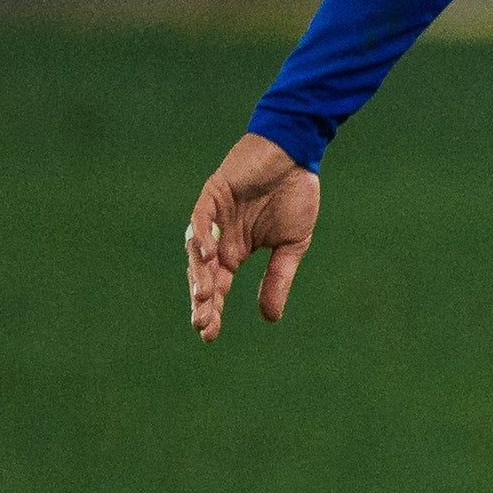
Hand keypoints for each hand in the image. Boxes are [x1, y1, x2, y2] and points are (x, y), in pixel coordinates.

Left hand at [185, 133, 320, 340]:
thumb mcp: (292, 246)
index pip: (218, 286)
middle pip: (203, 274)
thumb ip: (278, 279)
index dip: (213, 310)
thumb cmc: (295, 196)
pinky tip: (208, 256)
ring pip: (196, 251)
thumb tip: (269, 319)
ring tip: (204, 297)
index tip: (208, 336)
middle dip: (202, 300)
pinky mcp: (213, 195)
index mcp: (236, 251)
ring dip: (198, 274)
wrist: (296, 156)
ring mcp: (213, 217)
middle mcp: (219, 238)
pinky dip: (200, 237)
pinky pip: (200, 220)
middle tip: (202, 324)